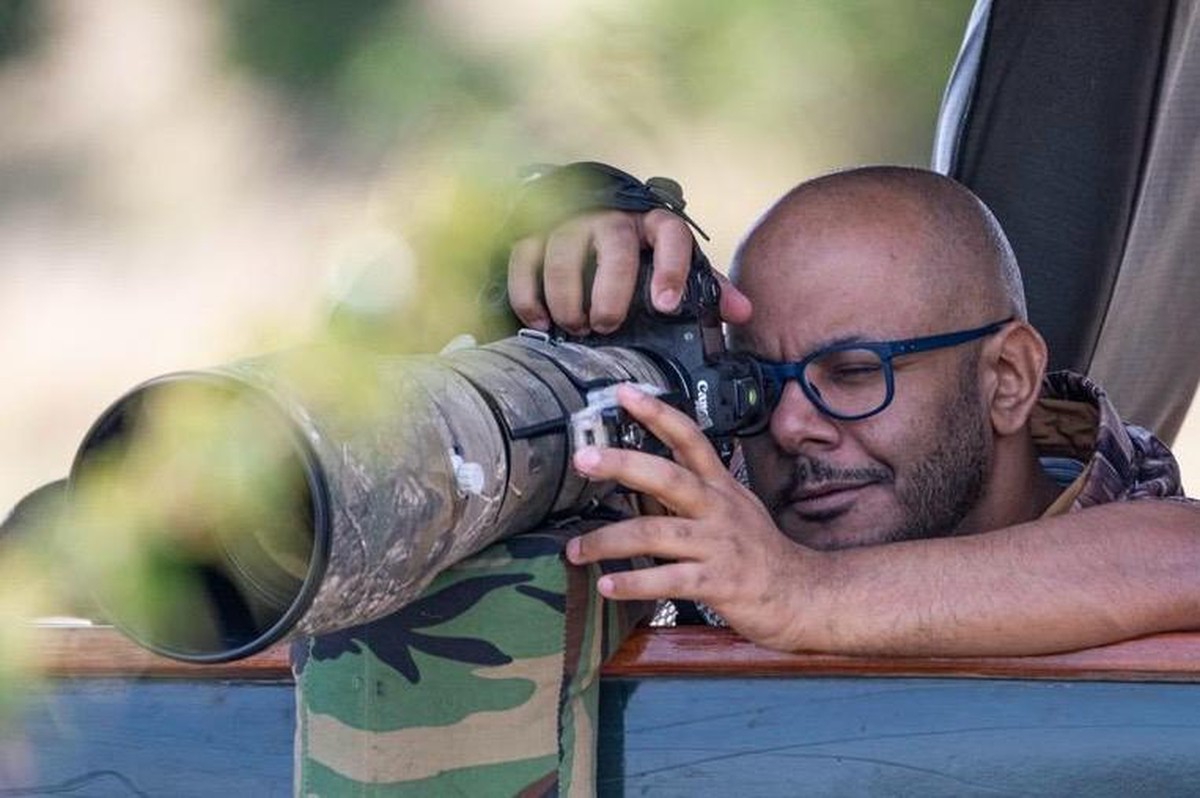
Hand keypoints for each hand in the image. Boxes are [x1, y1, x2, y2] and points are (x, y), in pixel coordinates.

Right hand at [508, 209, 751, 334]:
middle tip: (606, 326)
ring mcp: (570, 220)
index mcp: (653, 222)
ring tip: (575, 327)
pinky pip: (525, 261)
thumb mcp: (676, 263)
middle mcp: (612, 216)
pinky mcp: (534, 230)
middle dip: (609, 294)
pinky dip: (529, 296)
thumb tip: (743, 313)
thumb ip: (707, 288)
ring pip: (565, 256)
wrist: (589, 208)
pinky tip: (539, 322)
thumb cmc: (639, 250)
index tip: (664, 305)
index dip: (671, 269)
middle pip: (614, 248)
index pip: (671, 234)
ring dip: (567, 298)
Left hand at [565, 384, 817, 651]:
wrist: (804, 594)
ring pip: (657, 533)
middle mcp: (718, 510)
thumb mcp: (734, 507)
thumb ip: (694, 487)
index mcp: (719, 488)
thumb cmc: (760, 552)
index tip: (623, 393)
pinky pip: (669, 580)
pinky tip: (607, 586)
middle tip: (583, 459)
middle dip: (624, 464)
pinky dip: (635, 583)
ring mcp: (719, 546)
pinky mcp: (719, 583)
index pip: (689, 439)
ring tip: (576, 550)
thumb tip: (650, 465)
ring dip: (609, 541)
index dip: (657, 413)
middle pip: (669, 477)